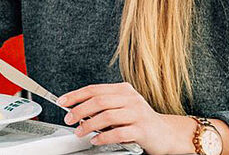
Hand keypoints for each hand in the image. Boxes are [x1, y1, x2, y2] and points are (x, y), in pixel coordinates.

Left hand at [58, 82, 190, 154]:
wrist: (166, 134)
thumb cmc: (139, 120)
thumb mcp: (121, 107)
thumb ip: (103, 106)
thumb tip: (76, 109)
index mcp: (123, 90)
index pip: (94, 89)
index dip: (76, 95)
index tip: (62, 102)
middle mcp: (130, 99)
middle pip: (99, 101)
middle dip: (79, 110)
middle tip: (69, 119)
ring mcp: (137, 113)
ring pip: (107, 116)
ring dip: (89, 125)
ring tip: (80, 132)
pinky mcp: (142, 130)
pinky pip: (119, 132)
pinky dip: (104, 137)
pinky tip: (96, 140)